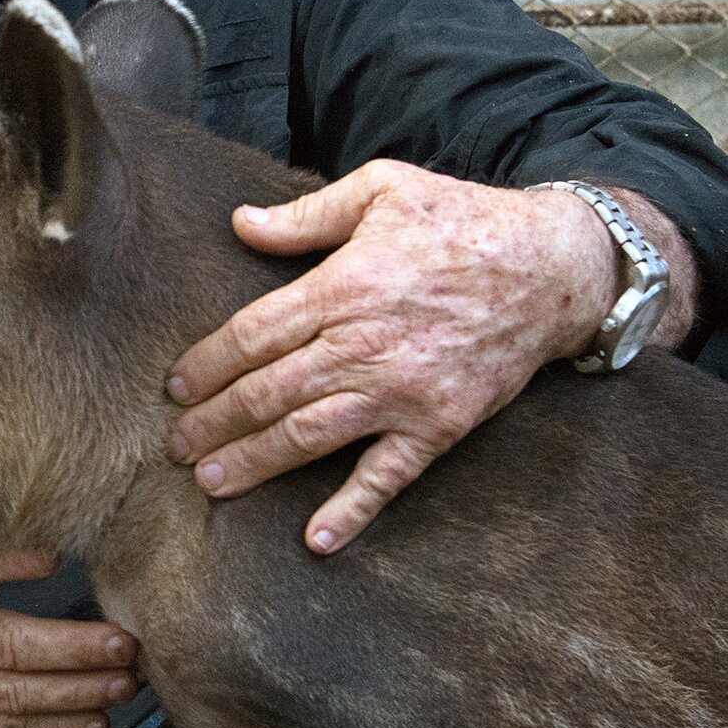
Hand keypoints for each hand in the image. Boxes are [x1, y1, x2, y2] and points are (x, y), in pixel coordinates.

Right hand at [0, 548, 140, 727]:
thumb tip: (54, 545)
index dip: (11, 564)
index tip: (58, 558)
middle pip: (5, 648)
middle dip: (71, 652)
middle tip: (125, 648)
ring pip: (11, 696)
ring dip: (73, 695)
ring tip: (123, 686)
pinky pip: (6, 724)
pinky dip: (54, 726)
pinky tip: (95, 720)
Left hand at [165, 161, 669, 554]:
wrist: (552, 267)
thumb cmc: (463, 219)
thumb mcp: (383, 189)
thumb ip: (308, 214)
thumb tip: (242, 223)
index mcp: (343, 285)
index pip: (253, 334)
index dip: (207, 364)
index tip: (175, 385)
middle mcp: (364, 345)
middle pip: (270, 391)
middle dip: (215, 422)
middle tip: (176, 445)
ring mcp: (402, 391)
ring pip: (310, 435)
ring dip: (256, 462)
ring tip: (211, 482)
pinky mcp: (438, 425)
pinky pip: (388, 476)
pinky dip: (352, 510)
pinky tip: (317, 539)